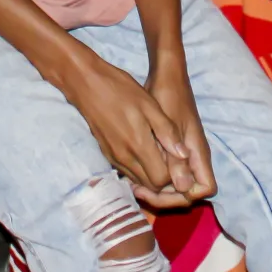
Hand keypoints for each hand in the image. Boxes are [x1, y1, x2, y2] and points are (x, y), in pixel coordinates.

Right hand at [60, 50, 191, 201]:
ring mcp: (114, 158)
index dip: (173, 175)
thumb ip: (167, 132)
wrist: (87, 85)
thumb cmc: (121, 90)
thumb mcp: (150, 105)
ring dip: (151, 175)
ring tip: (161, 156)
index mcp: (139, 145)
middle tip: (173, 161)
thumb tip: (184, 155)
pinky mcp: (107, 154)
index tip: (179, 161)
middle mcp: (125, 157)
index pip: (161, 180)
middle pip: (150, 185)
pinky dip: (139, 169)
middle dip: (164, 179)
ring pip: (138, 181)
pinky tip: (144, 152)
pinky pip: (127, 172)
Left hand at [141, 57, 217, 207]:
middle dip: (167, 197)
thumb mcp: (169, 126)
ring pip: (178, 182)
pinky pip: (169, 170)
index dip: (185, 196)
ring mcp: (185, 153)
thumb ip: (176, 158)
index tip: (160, 191)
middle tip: (139, 191)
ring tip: (133, 184)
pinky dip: (154, 176)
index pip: (205, 189)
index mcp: (198, 152)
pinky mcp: (174, 148)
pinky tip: (135, 172)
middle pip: (189, 191)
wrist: (167, 75)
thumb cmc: (168, 96)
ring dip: (158, 188)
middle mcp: (195, 156)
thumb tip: (183, 188)